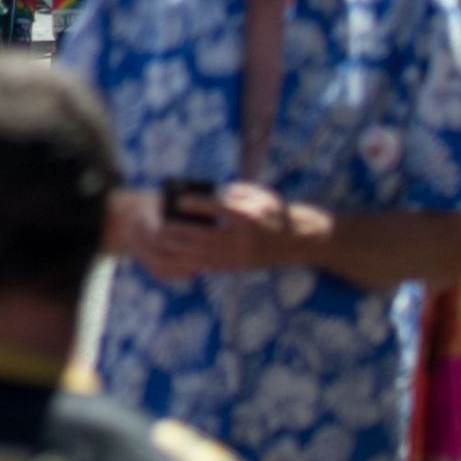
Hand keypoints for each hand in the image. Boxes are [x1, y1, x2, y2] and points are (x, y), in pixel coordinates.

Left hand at [127, 182, 288, 278]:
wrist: (297, 240)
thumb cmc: (275, 211)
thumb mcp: (258, 195)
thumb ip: (231, 194)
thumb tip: (206, 196)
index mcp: (249, 217)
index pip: (218, 209)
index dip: (197, 204)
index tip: (179, 200)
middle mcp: (243, 239)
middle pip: (205, 236)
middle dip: (182, 231)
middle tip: (162, 224)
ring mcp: (240, 255)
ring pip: (205, 254)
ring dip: (183, 248)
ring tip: (165, 240)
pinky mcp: (238, 266)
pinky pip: (211, 264)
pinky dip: (194, 258)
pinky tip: (179, 253)